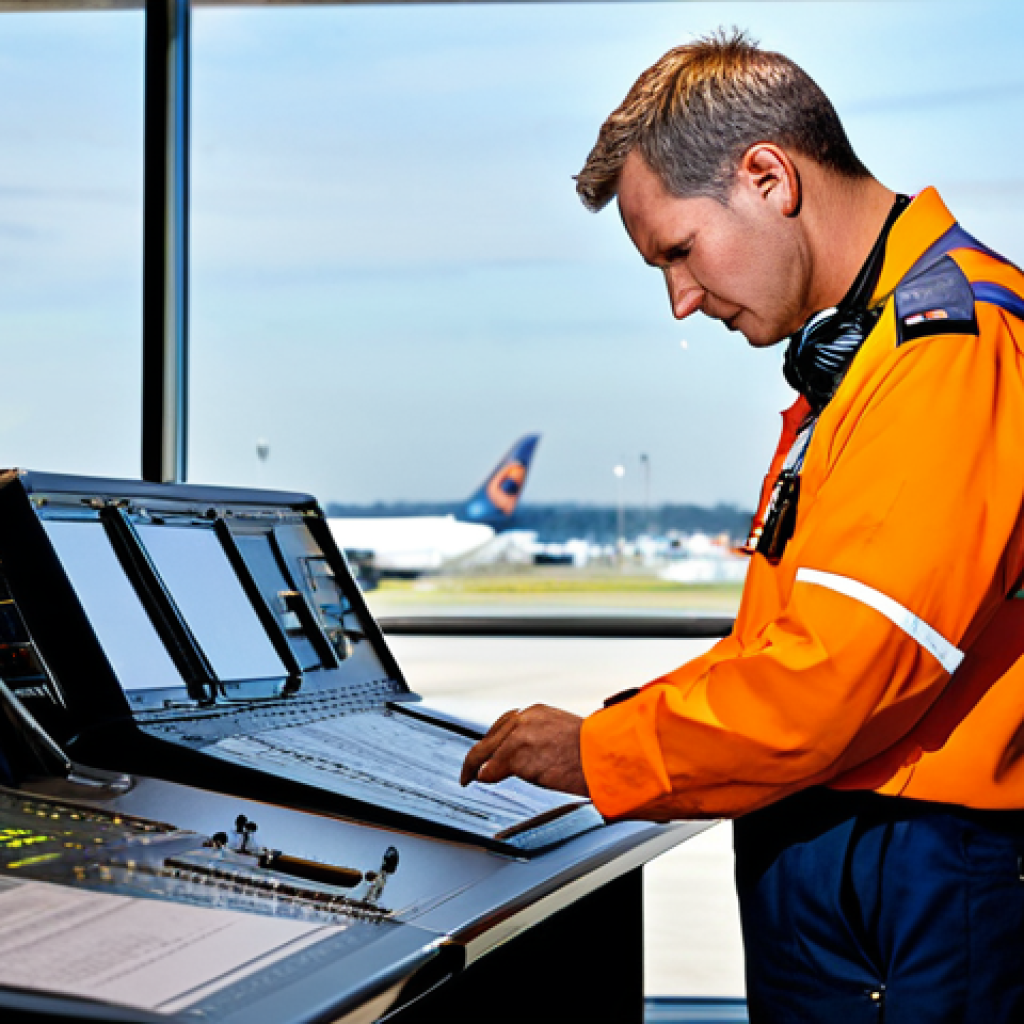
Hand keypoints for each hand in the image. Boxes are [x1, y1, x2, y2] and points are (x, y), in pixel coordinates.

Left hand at [460, 705, 588, 796]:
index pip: (506, 724)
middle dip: (478, 753)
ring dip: (476, 766)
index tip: (489, 752)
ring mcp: (518, 736)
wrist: (603, 755)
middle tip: (470, 768)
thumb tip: (532, 756)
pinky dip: (486, 776)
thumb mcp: (565, 735)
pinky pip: (491, 769)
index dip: (495, 741)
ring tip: (467, 777)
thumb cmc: (593, 751)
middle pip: (490, 736)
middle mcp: (524, 718)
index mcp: (538, 712)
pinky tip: (482, 781)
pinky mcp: (515, 755)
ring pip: (485, 751)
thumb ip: (542, 739)